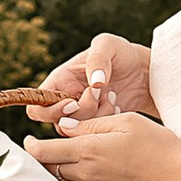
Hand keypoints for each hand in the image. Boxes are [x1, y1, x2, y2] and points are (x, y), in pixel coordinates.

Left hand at [34, 102, 180, 180]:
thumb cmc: (158, 146)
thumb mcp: (126, 122)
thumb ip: (91, 123)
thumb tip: (65, 127)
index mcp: (87, 151)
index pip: (43, 152)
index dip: (31, 145)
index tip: (30, 138)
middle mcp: (86, 173)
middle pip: (48, 169)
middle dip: (40, 157)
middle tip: (41, 145)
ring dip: (54, 170)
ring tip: (58, 157)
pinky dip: (71, 179)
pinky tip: (80, 169)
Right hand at [35, 34, 156, 122]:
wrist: (143, 71)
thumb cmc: (121, 53)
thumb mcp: (108, 45)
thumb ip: (98, 58)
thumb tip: (94, 83)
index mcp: (60, 82)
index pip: (37, 105)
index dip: (50, 110)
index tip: (74, 102)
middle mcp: (67, 101)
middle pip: (59, 123)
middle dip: (82, 112)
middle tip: (101, 94)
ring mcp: (83, 115)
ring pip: (78, 131)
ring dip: (97, 118)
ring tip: (112, 98)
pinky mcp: (98, 125)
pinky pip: (95, 135)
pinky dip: (107, 125)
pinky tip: (117, 108)